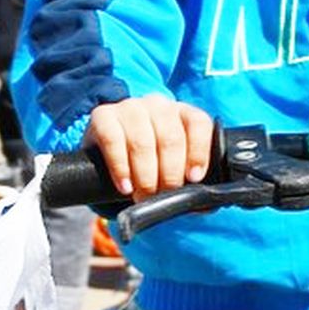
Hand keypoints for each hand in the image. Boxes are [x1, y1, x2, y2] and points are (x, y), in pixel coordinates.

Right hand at [84, 95, 213, 199]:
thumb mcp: (173, 165)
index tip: (194, 178)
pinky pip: (113, 141)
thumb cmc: (151, 162)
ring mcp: (130, 107)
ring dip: (145, 177)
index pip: (198, 123)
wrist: (108, 152)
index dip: (199, 152)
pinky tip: (125, 186)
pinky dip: (121, 168)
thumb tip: (205, 205)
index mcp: (183, 113)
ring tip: (143, 197)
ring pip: (142, 142)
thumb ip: (190, 179)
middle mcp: (158, 105)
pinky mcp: (103, 115)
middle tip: (163, 197)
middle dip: (169, 175)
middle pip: (170, 139)